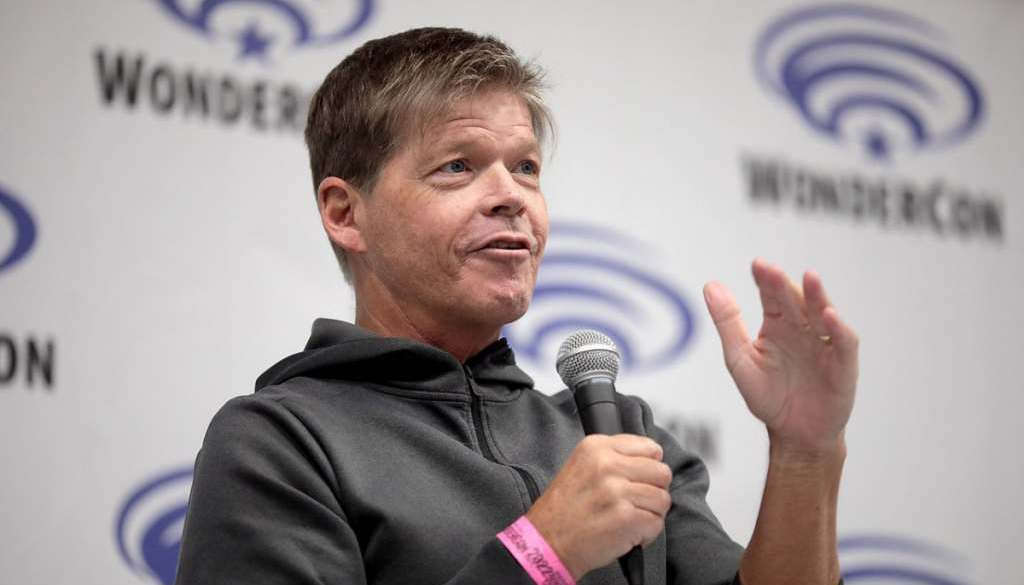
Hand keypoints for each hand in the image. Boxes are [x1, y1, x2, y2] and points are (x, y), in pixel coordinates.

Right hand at [526, 434, 671, 579]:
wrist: (547, 542)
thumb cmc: (564, 509)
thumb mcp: (580, 465)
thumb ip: (614, 456)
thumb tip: (652, 459)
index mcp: (596, 447)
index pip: (650, 448)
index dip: (648, 467)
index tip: (638, 480)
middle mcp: (607, 465)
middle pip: (661, 473)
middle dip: (654, 491)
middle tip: (635, 502)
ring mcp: (617, 491)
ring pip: (662, 499)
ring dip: (650, 514)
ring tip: (629, 519)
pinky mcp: (626, 518)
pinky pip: (656, 523)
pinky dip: (646, 534)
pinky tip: (627, 534)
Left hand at [703, 259, 857, 452]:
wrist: (793, 433)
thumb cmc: (767, 395)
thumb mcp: (740, 359)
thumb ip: (728, 322)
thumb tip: (710, 286)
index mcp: (778, 324)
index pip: (771, 296)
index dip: (765, 279)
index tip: (757, 264)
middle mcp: (803, 328)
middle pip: (796, 300)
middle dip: (784, 285)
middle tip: (771, 270)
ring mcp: (824, 344)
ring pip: (822, 314)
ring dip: (817, 296)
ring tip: (809, 278)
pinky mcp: (843, 364)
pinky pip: (843, 342)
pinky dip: (838, 328)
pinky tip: (829, 315)